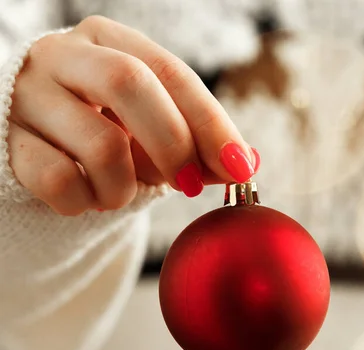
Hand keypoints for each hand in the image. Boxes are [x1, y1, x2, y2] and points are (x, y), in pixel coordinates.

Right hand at [7, 16, 259, 214]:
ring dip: (126, 187)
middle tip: (190, 185)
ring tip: (121, 192)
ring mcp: (28, 95)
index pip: (172, 72)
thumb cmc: (106, 128)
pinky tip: (86, 197)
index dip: (211, 122)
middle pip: (131, 84)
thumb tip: (246, 164)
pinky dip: (85, 202)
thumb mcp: (151, 124)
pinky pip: (61, 181)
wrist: (36, 142)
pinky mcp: (6, 141)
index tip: (240, 167)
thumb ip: (196, 140)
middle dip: (174, 145)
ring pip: (101, 144)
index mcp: (109, 40)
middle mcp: (64, 55)